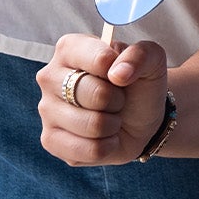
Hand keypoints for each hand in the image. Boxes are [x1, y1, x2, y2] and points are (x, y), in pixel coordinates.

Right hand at [34, 34, 170, 166]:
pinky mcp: (50, 140)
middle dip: (117, 101)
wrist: (138, 120)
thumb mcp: (151, 61)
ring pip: (92, 125)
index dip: (120, 72)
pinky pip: (88, 150)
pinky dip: (107, 147)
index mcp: (69, 48)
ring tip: (110, 118)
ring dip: (113, 125)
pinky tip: (103, 137)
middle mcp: (49, 77)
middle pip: (94, 94)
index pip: (100, 60)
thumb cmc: (137, 84)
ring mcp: (46, 110)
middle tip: (117, 100)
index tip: (122, 76)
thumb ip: (141, 54)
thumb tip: (118, 74)